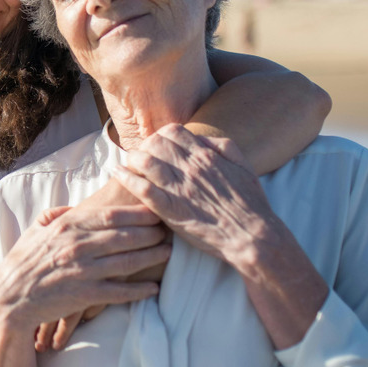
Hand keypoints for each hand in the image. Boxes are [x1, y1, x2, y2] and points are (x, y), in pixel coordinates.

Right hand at [0, 203, 167, 336]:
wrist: (9, 298)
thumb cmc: (23, 262)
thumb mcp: (36, 230)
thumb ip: (57, 215)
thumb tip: (74, 207)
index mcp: (69, 227)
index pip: (111, 215)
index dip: (138, 212)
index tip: (156, 208)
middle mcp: (78, 246)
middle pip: (125, 236)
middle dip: (151, 232)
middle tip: (170, 229)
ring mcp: (82, 271)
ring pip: (126, 262)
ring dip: (152, 257)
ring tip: (168, 252)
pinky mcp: (84, 296)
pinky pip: (118, 292)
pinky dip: (138, 290)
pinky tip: (154, 287)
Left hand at [112, 123, 278, 275]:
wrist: (251, 235)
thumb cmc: (250, 203)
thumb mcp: (243, 165)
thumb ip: (223, 146)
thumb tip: (203, 139)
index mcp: (206, 155)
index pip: (173, 131)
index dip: (161, 135)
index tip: (157, 145)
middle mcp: (190, 167)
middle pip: (155, 142)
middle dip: (145, 145)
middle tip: (140, 155)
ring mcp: (178, 188)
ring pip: (144, 160)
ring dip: (132, 158)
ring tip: (128, 163)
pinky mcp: (169, 210)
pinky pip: (141, 188)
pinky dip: (125, 177)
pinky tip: (117, 172)